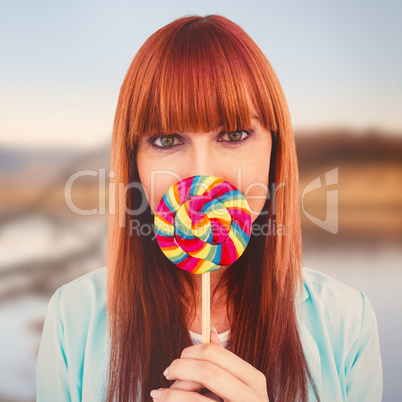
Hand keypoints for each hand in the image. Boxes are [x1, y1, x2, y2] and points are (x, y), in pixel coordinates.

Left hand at [150, 329, 268, 400]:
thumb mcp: (239, 386)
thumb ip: (225, 362)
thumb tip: (211, 330)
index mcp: (253, 379)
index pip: (215, 353)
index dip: (190, 352)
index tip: (178, 360)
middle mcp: (252, 396)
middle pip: (205, 370)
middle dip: (179, 368)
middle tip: (167, 373)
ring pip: (194, 397)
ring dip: (170, 394)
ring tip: (158, 394)